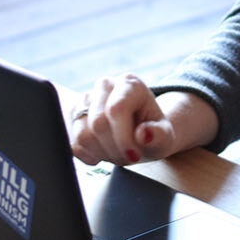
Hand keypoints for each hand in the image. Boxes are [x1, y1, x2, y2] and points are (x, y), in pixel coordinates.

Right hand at [69, 74, 190, 165]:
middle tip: (129, 155)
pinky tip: (105, 151)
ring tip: (118, 152)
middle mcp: (105, 85)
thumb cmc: (154, 133)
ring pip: (82, 135)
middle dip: (115, 148)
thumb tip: (144, 134)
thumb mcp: (165, 137)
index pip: (117, 110)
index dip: (123, 137)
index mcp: (130, 84)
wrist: (141, 132)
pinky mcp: (73, 115)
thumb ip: (159, 135)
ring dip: (102, 153)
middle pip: (98, 124)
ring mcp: (86, 99)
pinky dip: (89, 155)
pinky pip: (73, 143)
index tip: (134, 155)